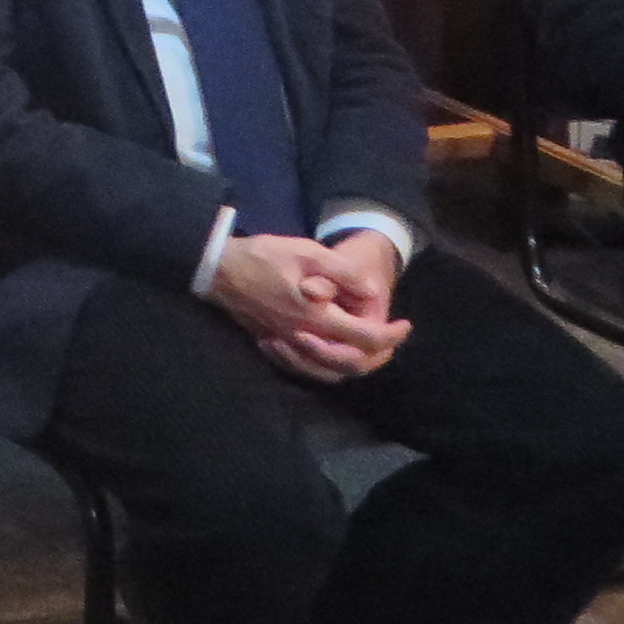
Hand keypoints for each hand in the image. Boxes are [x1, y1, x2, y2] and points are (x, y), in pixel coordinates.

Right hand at [267, 229, 405, 378]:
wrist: (218, 268)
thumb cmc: (264, 257)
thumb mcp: (308, 252)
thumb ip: (344, 273)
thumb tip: (372, 292)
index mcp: (318, 317)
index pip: (366, 339)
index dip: (391, 336)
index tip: (404, 325)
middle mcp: (304, 338)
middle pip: (350, 363)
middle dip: (376, 355)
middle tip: (390, 339)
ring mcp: (287, 344)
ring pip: (327, 370)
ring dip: (351, 363)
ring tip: (365, 347)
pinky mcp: (273, 342)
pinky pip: (305, 367)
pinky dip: (323, 365)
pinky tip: (327, 349)